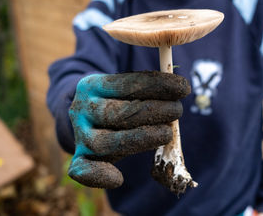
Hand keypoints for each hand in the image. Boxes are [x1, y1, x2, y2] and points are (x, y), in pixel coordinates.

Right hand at [67, 71, 189, 188]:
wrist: (85, 114)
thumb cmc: (116, 99)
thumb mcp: (124, 87)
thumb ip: (146, 89)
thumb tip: (179, 89)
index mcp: (92, 85)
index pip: (126, 84)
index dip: (158, 86)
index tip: (183, 88)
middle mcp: (81, 110)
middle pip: (117, 114)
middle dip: (154, 111)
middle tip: (177, 110)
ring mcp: (79, 136)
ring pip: (106, 143)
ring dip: (141, 139)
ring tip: (168, 134)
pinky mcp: (80, 158)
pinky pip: (83, 170)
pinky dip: (99, 176)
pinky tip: (118, 179)